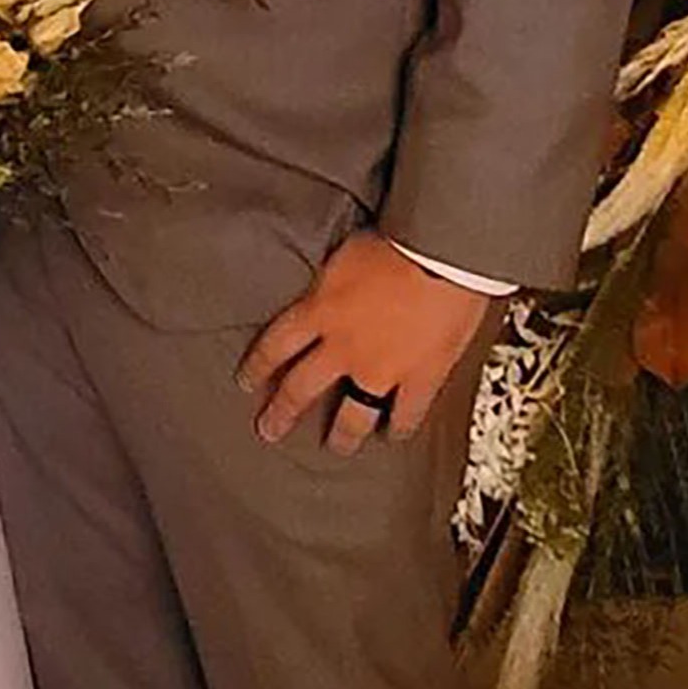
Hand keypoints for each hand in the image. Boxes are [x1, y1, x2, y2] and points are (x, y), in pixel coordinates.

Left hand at [237, 231, 490, 452]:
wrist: (441, 254)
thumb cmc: (397, 240)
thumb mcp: (344, 255)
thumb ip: (331, 281)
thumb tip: (327, 285)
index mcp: (319, 311)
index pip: (275, 345)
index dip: (258, 366)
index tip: (246, 382)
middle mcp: (343, 347)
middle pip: (302, 388)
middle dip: (282, 412)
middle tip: (270, 430)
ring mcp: (380, 369)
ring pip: (352, 414)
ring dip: (342, 434)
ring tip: (337, 448)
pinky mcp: (419, 378)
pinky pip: (405, 413)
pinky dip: (399, 427)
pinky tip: (394, 436)